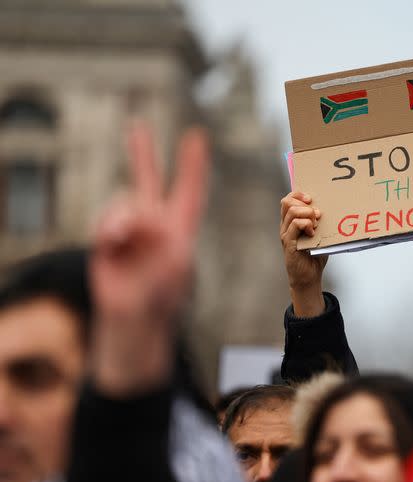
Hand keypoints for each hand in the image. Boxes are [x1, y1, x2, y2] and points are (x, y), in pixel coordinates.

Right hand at [90, 122, 208, 394]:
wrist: (134, 317)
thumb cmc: (163, 294)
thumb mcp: (174, 263)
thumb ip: (160, 233)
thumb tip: (138, 214)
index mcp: (180, 227)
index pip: (189, 190)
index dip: (193, 164)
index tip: (197, 137)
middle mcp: (154, 222)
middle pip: (147, 181)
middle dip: (142, 153)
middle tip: (137, 126)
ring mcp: (130, 230)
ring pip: (125, 202)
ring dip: (125, 216)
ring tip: (124, 237)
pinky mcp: (108, 239)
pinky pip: (106, 218)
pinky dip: (109, 226)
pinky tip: (114, 240)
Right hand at [279, 191, 325, 316]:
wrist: (308, 277)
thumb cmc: (314, 256)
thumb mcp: (319, 235)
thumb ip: (320, 223)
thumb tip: (332, 209)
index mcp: (290, 222)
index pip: (288, 200)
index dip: (298, 194)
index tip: (311, 199)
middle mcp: (285, 226)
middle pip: (287, 202)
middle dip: (303, 204)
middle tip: (317, 213)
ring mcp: (286, 234)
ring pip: (291, 212)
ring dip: (306, 214)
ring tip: (316, 223)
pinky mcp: (289, 243)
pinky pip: (294, 226)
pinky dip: (305, 225)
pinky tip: (313, 232)